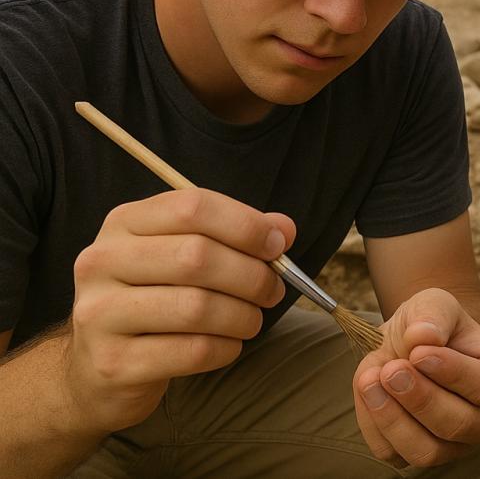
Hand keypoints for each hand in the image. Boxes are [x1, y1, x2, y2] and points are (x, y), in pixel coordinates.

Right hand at [66, 188, 291, 432]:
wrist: (99, 367)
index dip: (245, 225)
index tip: (277, 246)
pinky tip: (229, 346)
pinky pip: (192, 351)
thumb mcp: (185, 256)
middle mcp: (101, 262)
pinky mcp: (113, 362)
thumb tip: (284, 229)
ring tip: (251, 321)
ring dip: (243, 316)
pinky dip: (226, 348)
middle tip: (272, 291)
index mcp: (124, 223)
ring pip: (197, 307)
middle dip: (252, 276)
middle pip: (197, 256)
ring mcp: (99, 313)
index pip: (192, 207)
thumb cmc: (156, 299)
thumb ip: (235, 236)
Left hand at [353, 288, 479, 467]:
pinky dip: (373, 424)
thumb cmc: (433, 325)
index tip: (419, 352)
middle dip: (420, 398)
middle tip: (391, 368)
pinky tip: (368, 391)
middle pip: (460, 425)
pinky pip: (394, 454)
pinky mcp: (421, 456)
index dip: (454, 374)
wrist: (407, 344)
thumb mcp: (436, 303)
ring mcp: (457, 445)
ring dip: (393, 417)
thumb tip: (424, 335)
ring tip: (370, 379)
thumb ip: (434, 314)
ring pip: (428, 452)